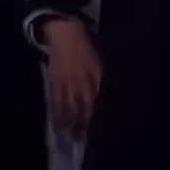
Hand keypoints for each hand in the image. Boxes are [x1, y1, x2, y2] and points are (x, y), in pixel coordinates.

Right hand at [42, 18, 101, 134]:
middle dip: (91, 122)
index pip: (103, 95)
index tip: (109, 124)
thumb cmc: (87, 41)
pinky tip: (61, 126)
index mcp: (98, 71)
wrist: (64, 31)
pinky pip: (57, 102)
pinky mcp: (55, 82)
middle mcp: (83, 79)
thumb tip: (114, 87)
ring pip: (73, 107)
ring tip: (78, 137)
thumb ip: (106, 71)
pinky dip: (59, 115)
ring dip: (76, 123)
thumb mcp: (102, 54)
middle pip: (89, 105)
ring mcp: (68, 82)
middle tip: (94, 137)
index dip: (105, 111)